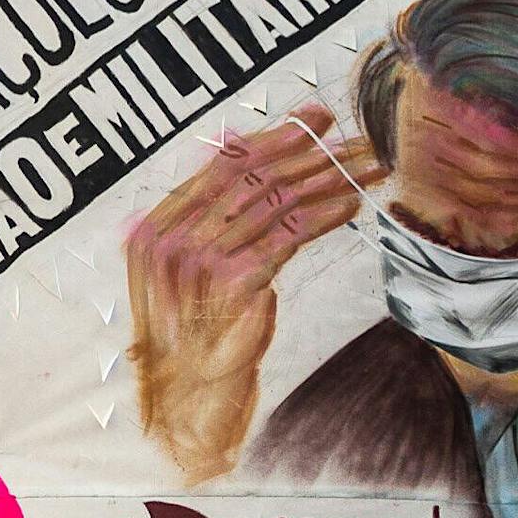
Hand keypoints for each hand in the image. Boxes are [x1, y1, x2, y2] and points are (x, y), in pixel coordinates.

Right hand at [126, 101, 382, 482]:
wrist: (190, 398)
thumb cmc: (195, 336)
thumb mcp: (192, 271)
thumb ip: (211, 216)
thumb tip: (242, 145)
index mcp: (153, 231)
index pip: (219, 167)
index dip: (271, 137)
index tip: (314, 119)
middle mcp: (171, 240)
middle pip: (252, 177)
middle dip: (308, 153)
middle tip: (353, 138)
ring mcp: (200, 260)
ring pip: (275, 201)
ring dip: (327, 180)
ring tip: (365, 168)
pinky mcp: (235, 281)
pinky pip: (289, 233)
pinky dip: (324, 215)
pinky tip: (352, 205)